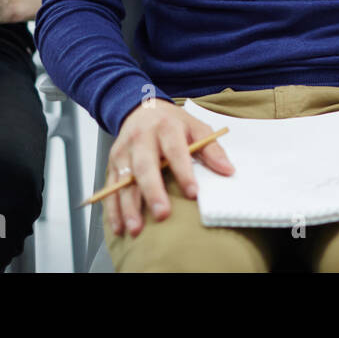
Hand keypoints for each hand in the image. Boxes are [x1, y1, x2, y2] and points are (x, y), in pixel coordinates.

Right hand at [107, 98, 233, 236]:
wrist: (142, 109)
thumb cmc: (172, 122)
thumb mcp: (196, 127)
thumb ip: (211, 149)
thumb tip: (228, 170)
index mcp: (165, 127)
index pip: (175, 150)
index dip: (184, 172)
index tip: (193, 193)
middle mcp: (141, 138)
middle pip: (145, 166)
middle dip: (153, 192)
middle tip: (162, 214)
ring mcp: (123, 151)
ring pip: (124, 181)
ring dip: (128, 206)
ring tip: (136, 228)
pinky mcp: (112, 163)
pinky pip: (110, 188)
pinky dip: (112, 209)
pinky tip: (119, 226)